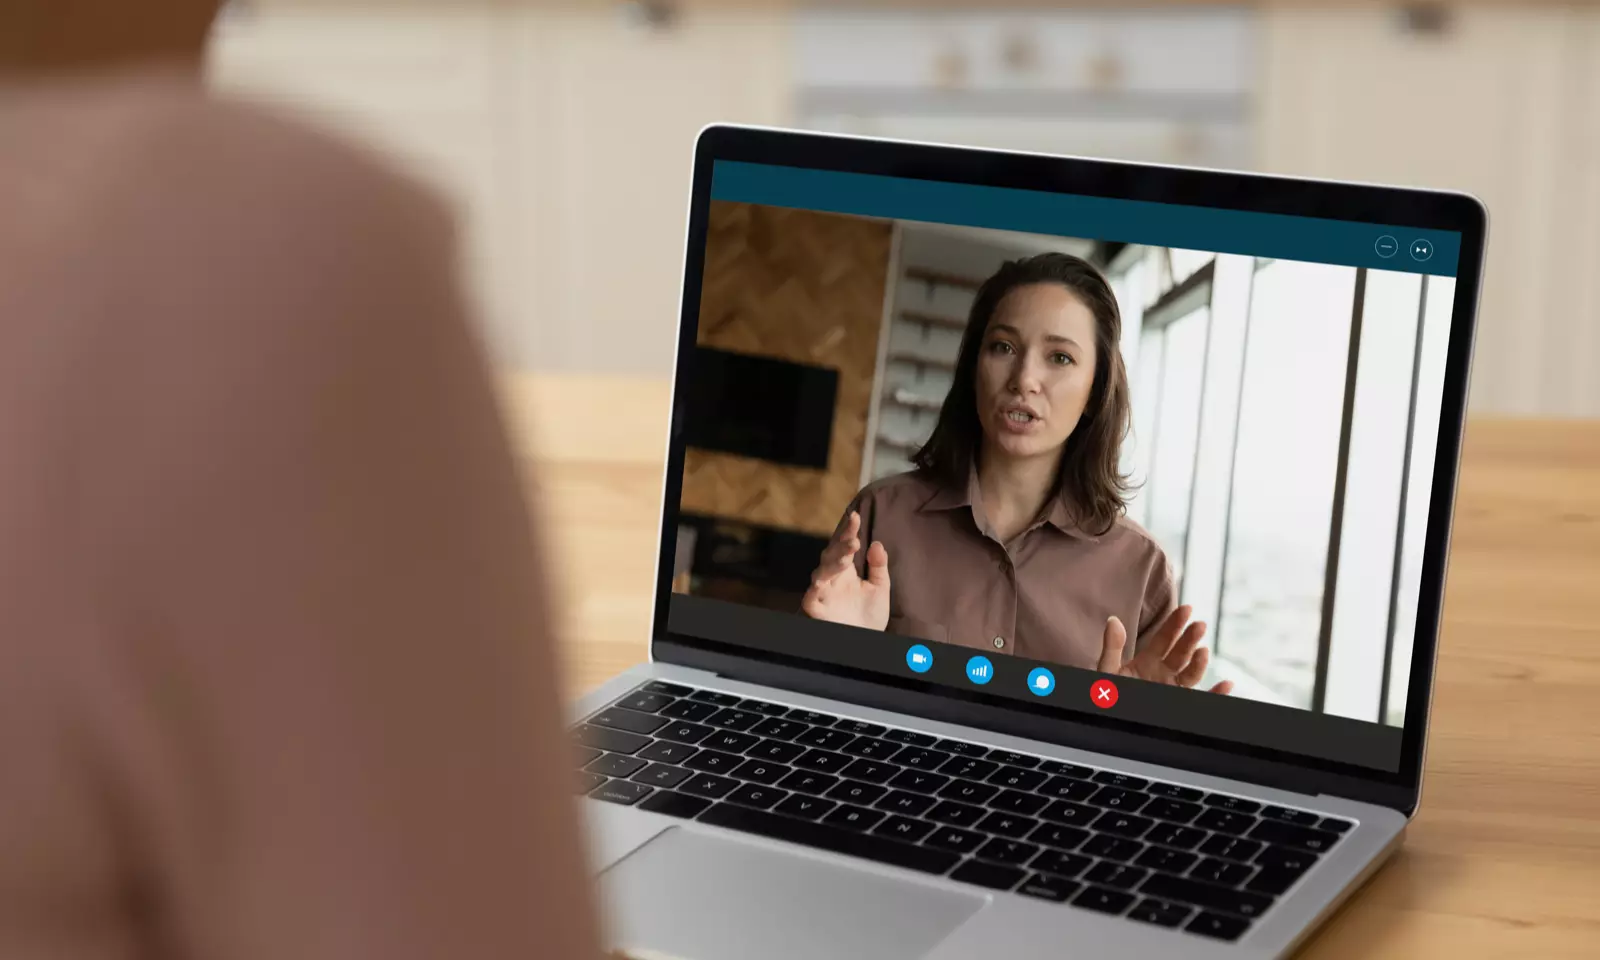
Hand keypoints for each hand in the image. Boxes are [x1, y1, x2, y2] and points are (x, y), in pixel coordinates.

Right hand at [800, 511, 890, 631]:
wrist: (867, 640)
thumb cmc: (870, 614)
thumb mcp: (880, 587)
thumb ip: (879, 566)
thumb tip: (877, 543)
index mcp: (847, 570)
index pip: (845, 545)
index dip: (848, 531)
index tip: (855, 517)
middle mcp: (833, 578)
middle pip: (831, 556)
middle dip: (841, 547)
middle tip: (854, 541)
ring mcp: (823, 592)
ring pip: (820, 572)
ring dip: (831, 564)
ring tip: (845, 558)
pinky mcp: (816, 608)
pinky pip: (811, 596)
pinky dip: (814, 588)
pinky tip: (821, 581)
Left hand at [1097, 606, 1233, 694]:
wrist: (1110, 720)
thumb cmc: (1107, 696)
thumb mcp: (1107, 669)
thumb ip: (1112, 647)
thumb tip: (1113, 621)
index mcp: (1147, 661)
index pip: (1164, 638)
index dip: (1175, 623)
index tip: (1186, 608)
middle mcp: (1163, 674)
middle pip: (1180, 652)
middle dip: (1190, 638)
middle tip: (1199, 625)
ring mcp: (1172, 690)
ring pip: (1191, 673)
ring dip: (1199, 662)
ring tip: (1202, 651)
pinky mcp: (1178, 707)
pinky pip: (1200, 700)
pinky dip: (1216, 694)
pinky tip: (1226, 685)